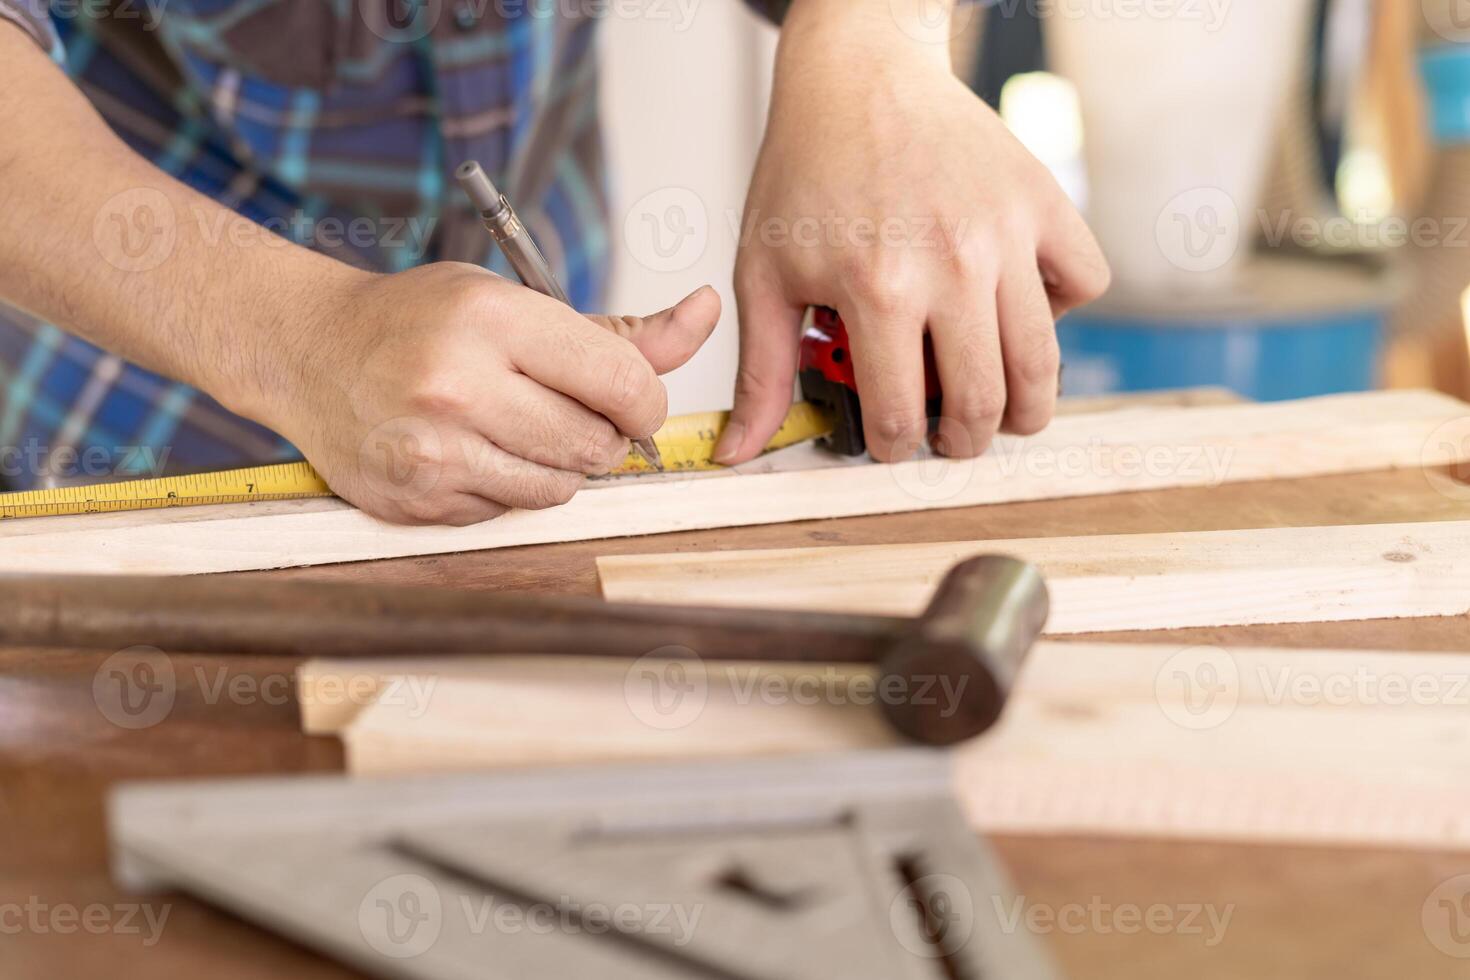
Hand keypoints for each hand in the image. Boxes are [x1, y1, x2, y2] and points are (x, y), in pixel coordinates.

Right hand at [249, 264, 717, 524]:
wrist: (307, 352)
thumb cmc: (418, 320)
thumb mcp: (515, 299)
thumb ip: (619, 329)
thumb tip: (707, 314)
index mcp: (493, 320)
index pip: (624, 382)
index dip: (645, 400)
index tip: (631, 399)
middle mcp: (458, 385)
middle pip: (596, 445)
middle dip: (599, 434)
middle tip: (564, 409)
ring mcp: (432, 450)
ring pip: (559, 489)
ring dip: (557, 466)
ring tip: (516, 427)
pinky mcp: (416, 499)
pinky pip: (508, 512)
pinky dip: (508, 488)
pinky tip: (473, 450)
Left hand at [715, 0, 1109, 464]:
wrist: (857, 76)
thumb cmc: (804, 172)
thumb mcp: (762, 273)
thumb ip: (761, 371)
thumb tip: (740, 452)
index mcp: (877, 288)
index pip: (899, 417)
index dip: (891, 446)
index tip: (888, 439)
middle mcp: (951, 264)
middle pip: (981, 405)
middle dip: (960, 443)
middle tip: (947, 437)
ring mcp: (1005, 232)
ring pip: (1042, 365)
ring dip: (1022, 408)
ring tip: (998, 408)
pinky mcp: (1042, 201)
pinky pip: (1085, 282)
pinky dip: (1062, 311)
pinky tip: (1018, 310)